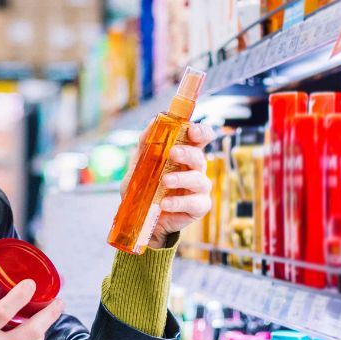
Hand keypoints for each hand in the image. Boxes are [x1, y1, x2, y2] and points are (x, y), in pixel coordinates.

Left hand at [121, 123, 215, 249]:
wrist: (141, 218)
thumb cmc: (144, 188)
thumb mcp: (140, 164)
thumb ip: (146, 144)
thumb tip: (154, 121)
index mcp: (185, 155)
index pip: (201, 138)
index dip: (201, 132)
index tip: (192, 130)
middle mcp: (195, 170)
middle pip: (200, 157)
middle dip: (188, 153)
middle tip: (172, 153)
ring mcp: (199, 189)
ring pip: (200, 180)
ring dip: (182, 179)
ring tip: (165, 181)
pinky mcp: (198, 207)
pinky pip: (195, 203)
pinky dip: (179, 202)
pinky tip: (165, 203)